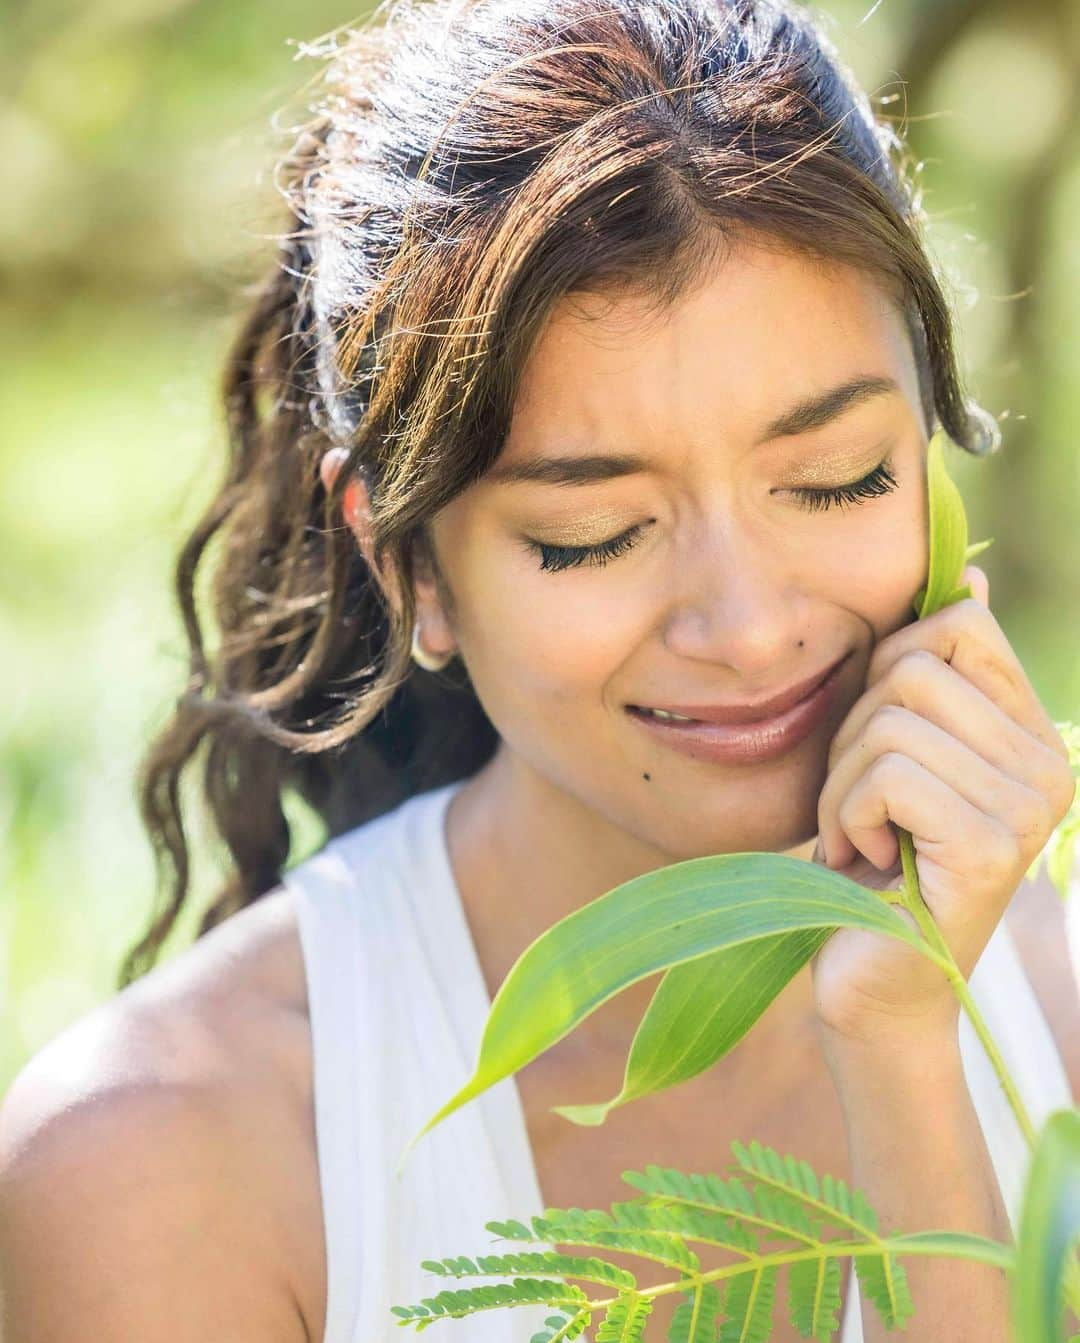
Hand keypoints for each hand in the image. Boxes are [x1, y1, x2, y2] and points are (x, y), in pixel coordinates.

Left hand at [809, 565, 1075, 1048]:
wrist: (872, 985)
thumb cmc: (873, 864)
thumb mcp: (895, 756)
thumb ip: (932, 680)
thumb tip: (971, 580)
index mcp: (1030, 735)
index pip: (959, 625)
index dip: (887, 666)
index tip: (876, 738)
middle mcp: (1047, 768)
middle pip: (914, 666)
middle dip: (854, 732)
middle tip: (858, 801)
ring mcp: (1027, 808)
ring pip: (892, 721)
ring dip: (842, 783)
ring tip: (859, 835)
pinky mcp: (991, 846)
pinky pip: (889, 773)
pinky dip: (847, 813)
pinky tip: (865, 859)